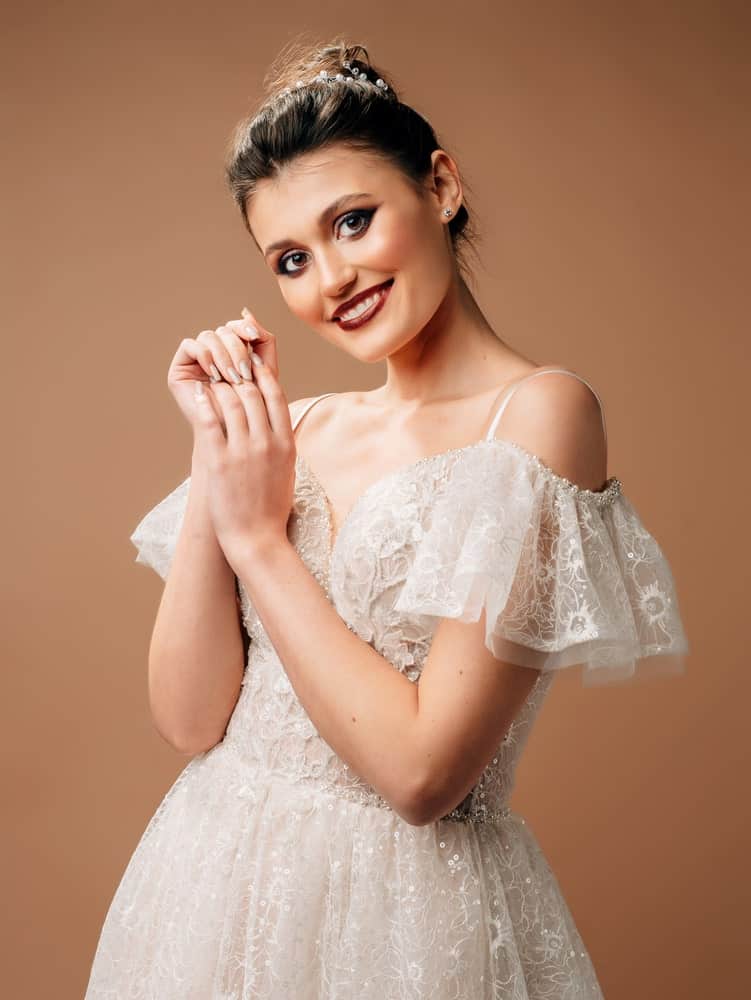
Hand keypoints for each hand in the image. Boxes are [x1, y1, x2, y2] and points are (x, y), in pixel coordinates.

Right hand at [167, 307, 278, 433]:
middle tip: (244, 372)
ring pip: (209, 335)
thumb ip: (263, 342)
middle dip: (237, 348)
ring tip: (232, 378)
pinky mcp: (179, 370)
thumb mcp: (266, 373)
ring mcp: (196, 362)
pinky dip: (205, 355)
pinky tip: (215, 374)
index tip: (255, 337)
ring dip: (223, 354)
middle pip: (224, 330)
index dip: (245, 328)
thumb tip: (247, 312)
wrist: (238, 440)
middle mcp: (214, 354)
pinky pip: (190, 345)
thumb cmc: (256, 411)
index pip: (237, 327)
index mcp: (233, 352)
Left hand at [191, 308, 294, 568]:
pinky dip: (203, 402)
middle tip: (225, 364)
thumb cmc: (271, 506)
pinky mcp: (219, 460)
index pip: (275, 396)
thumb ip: (282, 442)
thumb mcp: (286, 470)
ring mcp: (243, 450)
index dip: (262, 374)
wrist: (256, 537)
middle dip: (237, 374)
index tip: (251, 363)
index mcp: (285, 443)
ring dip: (219, 384)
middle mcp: (266, 442)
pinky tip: (197, 391)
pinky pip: (210, 421)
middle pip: (252, 393)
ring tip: (210, 374)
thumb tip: (275, 420)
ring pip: (231, 402)